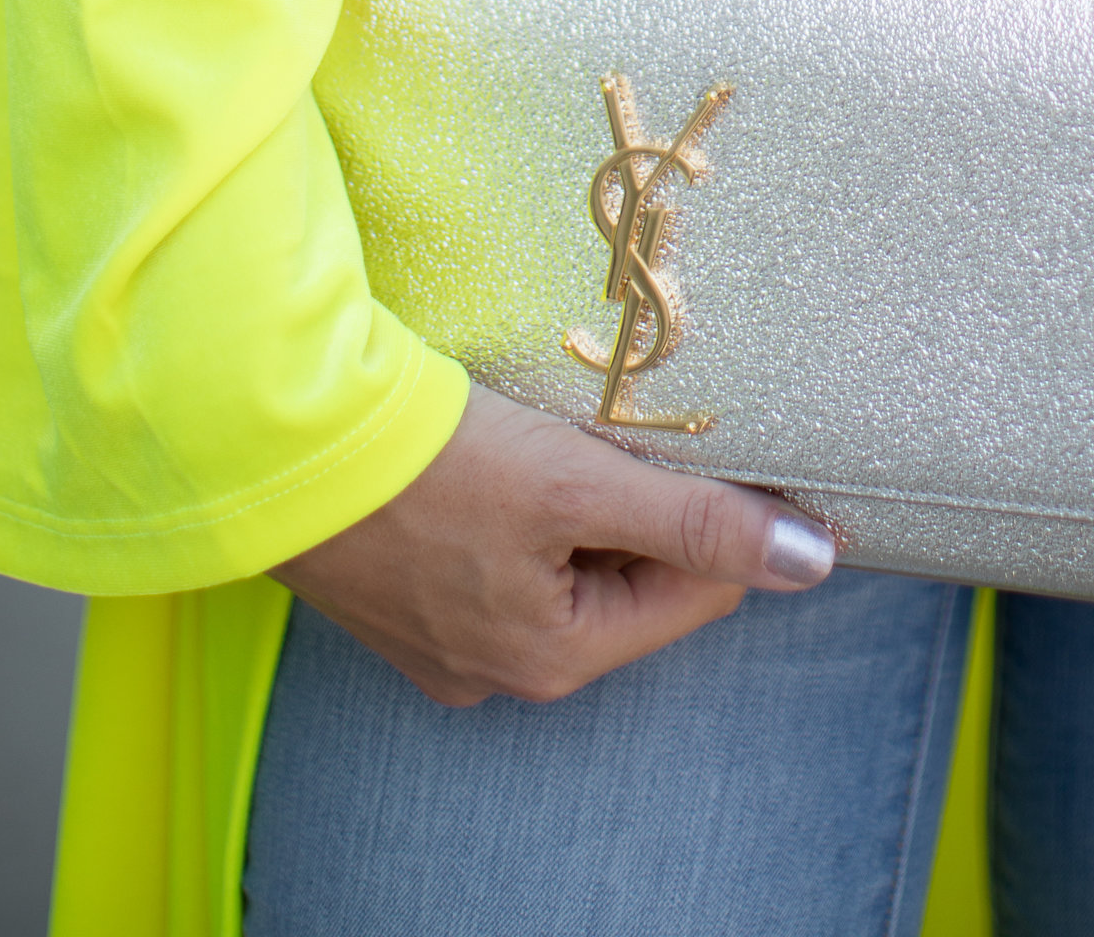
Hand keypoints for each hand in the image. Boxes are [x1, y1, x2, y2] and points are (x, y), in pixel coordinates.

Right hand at [273, 382, 836, 705]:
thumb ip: (698, 519)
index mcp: (556, 659)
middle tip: (621, 423)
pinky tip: (502, 449)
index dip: (721, 508)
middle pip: (630, 577)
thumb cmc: (432, 465)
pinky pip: (505, 554)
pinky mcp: (407, 596)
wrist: (280, 444)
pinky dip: (523, 503)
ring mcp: (449, 639)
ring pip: (568, 561)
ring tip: (559, 432)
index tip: (718, 433)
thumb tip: (813, 559)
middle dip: (641, 501)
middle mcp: (504, 670)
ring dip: (582, 497)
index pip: (696, 588)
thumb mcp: (581, 485)